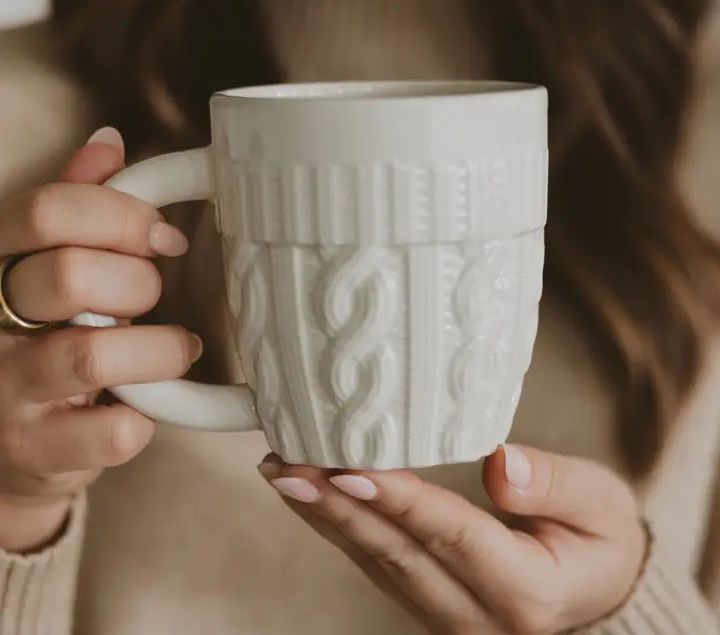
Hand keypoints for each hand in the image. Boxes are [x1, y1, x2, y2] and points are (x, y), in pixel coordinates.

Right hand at [0, 128, 200, 551]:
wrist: (6, 443)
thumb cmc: (38, 339)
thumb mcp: (44, 265)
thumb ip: (74, 208)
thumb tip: (109, 142)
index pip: (46, 210)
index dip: (123, 215)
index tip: (163, 238)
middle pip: (70, 275)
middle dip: (138, 284)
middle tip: (151, 299)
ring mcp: (5, 393)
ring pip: (92, 355)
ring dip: (158, 350)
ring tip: (177, 350)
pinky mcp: (37, 453)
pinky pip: (115, 430)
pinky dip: (146, 415)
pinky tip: (143, 405)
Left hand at [259, 446, 646, 634]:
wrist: (598, 586)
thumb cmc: (600, 538)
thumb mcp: (601, 505)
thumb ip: (555, 484)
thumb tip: (500, 463)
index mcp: (526, 593)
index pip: (452, 536)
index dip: (400, 501)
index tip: (349, 468)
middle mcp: (478, 617)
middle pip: (397, 554)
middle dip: (337, 506)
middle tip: (287, 466)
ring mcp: (448, 618)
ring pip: (377, 562)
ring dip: (326, 516)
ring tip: (282, 473)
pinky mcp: (429, 603)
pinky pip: (377, 564)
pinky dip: (341, 527)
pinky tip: (312, 496)